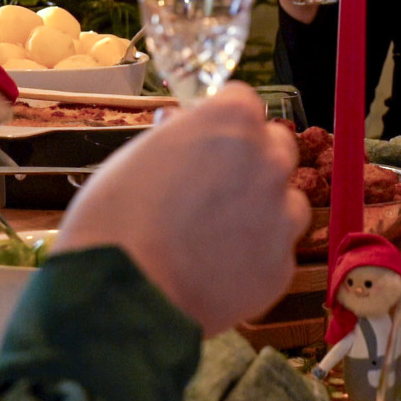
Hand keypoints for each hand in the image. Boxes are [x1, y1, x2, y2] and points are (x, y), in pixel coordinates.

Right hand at [58, 82, 306, 333]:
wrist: (120, 299)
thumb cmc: (113, 222)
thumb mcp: (135, 157)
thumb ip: (177, 139)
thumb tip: (186, 130)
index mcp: (231, 121)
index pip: (242, 101)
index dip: (222, 121)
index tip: (207, 138)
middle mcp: (268, 161)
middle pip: (276, 146)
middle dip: (252, 160)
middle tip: (215, 186)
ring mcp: (281, 215)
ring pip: (287, 201)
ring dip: (262, 209)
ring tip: (215, 235)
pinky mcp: (282, 266)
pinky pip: (276, 251)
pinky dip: (255, 256)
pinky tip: (216, 269)